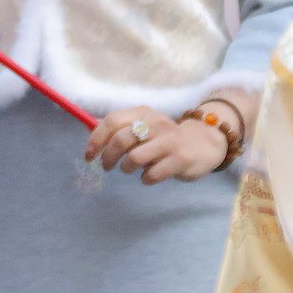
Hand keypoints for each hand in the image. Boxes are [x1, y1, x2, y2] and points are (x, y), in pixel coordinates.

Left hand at [85, 107, 228, 184]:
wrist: (204, 142)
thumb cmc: (164, 137)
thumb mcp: (142, 125)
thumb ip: (118, 127)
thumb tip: (88, 128)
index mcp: (142, 113)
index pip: (111, 121)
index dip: (96, 140)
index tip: (88, 155)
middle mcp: (155, 123)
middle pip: (120, 140)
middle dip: (108, 157)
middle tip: (107, 167)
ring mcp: (169, 141)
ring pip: (134, 158)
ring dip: (127, 168)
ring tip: (130, 169)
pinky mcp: (181, 159)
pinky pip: (152, 174)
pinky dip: (145, 179)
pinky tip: (149, 177)